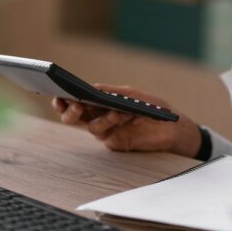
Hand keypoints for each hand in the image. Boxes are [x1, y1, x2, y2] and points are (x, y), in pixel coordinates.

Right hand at [51, 84, 202, 157]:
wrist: (172, 127)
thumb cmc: (152, 106)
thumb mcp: (132, 94)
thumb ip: (112, 92)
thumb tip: (93, 88)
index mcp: (100, 102)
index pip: (76, 100)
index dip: (64, 100)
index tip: (59, 96)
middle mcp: (99, 116)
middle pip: (75, 116)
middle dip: (71, 112)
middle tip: (75, 105)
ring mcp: (107, 130)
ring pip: (91, 126)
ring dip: (100, 117)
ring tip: (113, 111)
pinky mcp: (115, 142)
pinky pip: (106, 135)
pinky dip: (110, 124)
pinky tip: (118, 116)